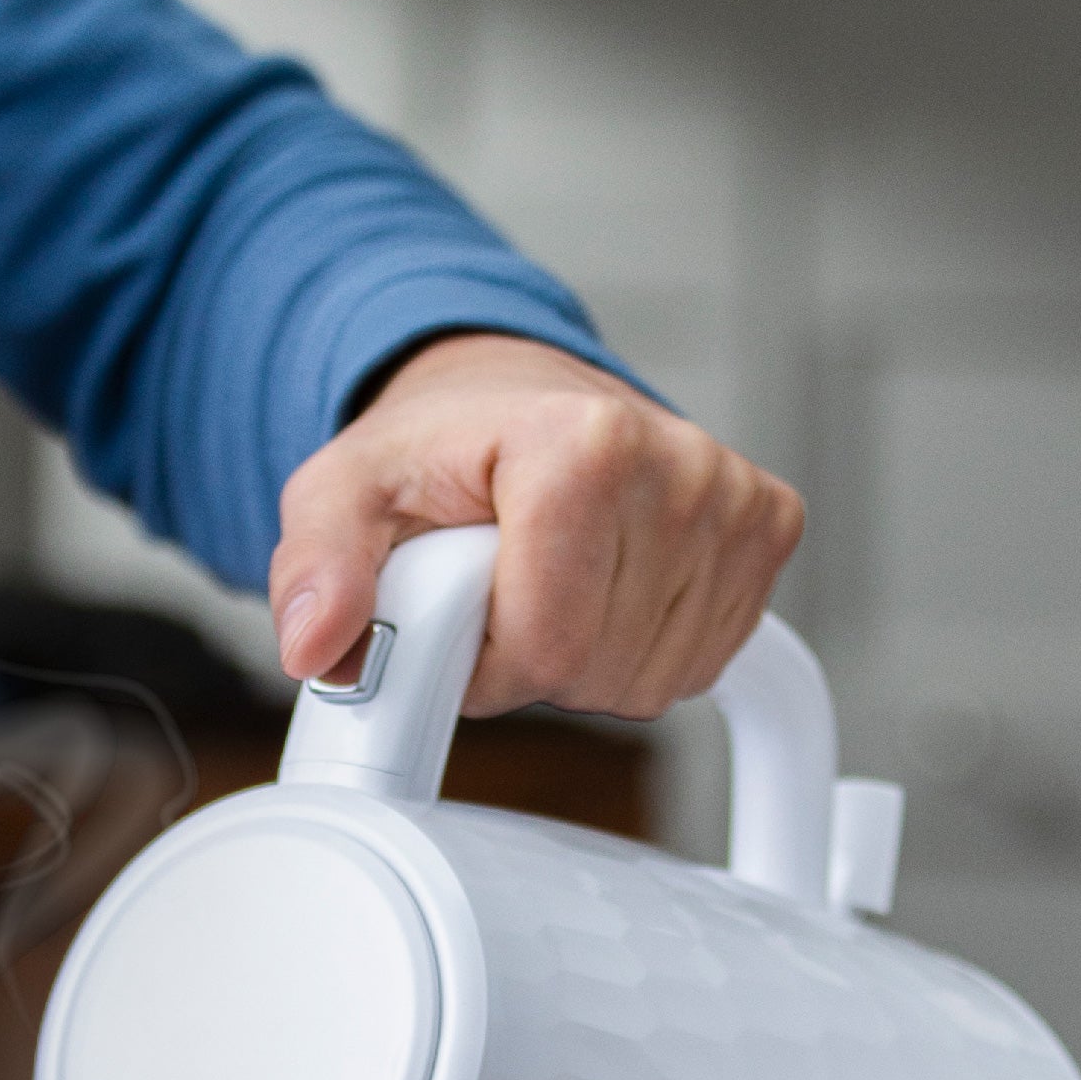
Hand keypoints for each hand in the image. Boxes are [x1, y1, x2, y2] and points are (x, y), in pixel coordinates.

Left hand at [269, 333, 804, 719]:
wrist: (516, 398)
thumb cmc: (441, 452)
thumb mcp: (345, 493)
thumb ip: (319, 567)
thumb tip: (314, 646)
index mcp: (581, 444)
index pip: (548, 647)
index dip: (489, 661)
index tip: (463, 611)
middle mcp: (677, 461)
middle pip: (601, 671)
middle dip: (535, 661)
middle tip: (504, 593)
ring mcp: (732, 497)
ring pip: (652, 681)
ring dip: (588, 662)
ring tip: (553, 585)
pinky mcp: (766, 528)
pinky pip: (700, 665)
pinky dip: (643, 652)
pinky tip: (610, 589)